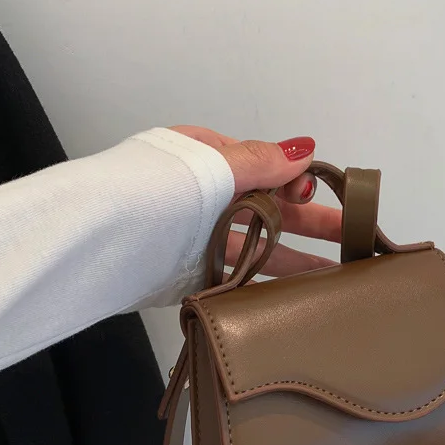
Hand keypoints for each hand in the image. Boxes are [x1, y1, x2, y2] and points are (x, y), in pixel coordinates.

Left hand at [168, 126, 340, 277]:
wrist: (94, 243)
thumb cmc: (151, 191)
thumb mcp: (210, 166)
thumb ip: (260, 161)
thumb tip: (306, 150)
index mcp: (208, 159)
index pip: (264, 167)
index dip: (293, 181)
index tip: (308, 194)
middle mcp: (209, 196)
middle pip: (269, 208)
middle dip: (310, 222)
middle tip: (350, 236)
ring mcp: (202, 236)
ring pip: (257, 246)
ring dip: (295, 260)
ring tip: (333, 276)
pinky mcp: (196, 271)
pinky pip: (238, 276)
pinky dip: (264, 284)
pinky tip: (290, 294)